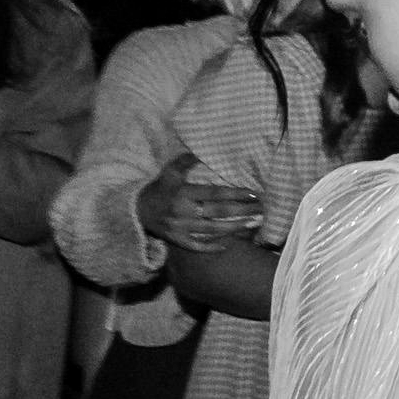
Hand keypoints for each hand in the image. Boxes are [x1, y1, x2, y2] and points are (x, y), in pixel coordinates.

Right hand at [138, 152, 263, 253]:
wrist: (135, 210)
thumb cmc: (159, 189)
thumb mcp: (170, 172)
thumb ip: (187, 162)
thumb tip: (202, 152)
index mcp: (183, 193)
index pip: (215, 193)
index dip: (236, 194)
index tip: (254, 194)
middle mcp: (183, 211)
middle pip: (218, 212)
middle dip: (242, 211)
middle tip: (262, 210)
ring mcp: (180, 227)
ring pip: (212, 229)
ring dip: (235, 227)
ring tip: (255, 223)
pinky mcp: (176, 240)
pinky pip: (197, 245)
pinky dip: (212, 246)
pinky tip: (228, 244)